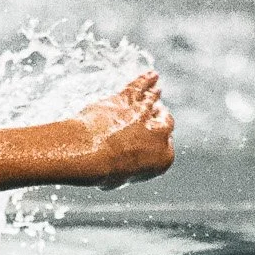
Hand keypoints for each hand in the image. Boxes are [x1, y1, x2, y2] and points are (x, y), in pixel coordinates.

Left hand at [74, 71, 173, 188]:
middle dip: (159, 117)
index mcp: (164, 158)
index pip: (165, 146)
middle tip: (157, 112)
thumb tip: (116, 168)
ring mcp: (144, 114)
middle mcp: (160, 134)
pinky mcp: (126, 100)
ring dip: (154, 95)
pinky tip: (151, 75)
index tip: (151, 138)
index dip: (156, 141)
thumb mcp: (117, 179)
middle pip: (164, 121)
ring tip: (156, 90)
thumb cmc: (100, 171)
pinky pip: (139, 86)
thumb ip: (124, 168)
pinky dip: (145, 80)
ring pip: (152, 102)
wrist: (88, 153)